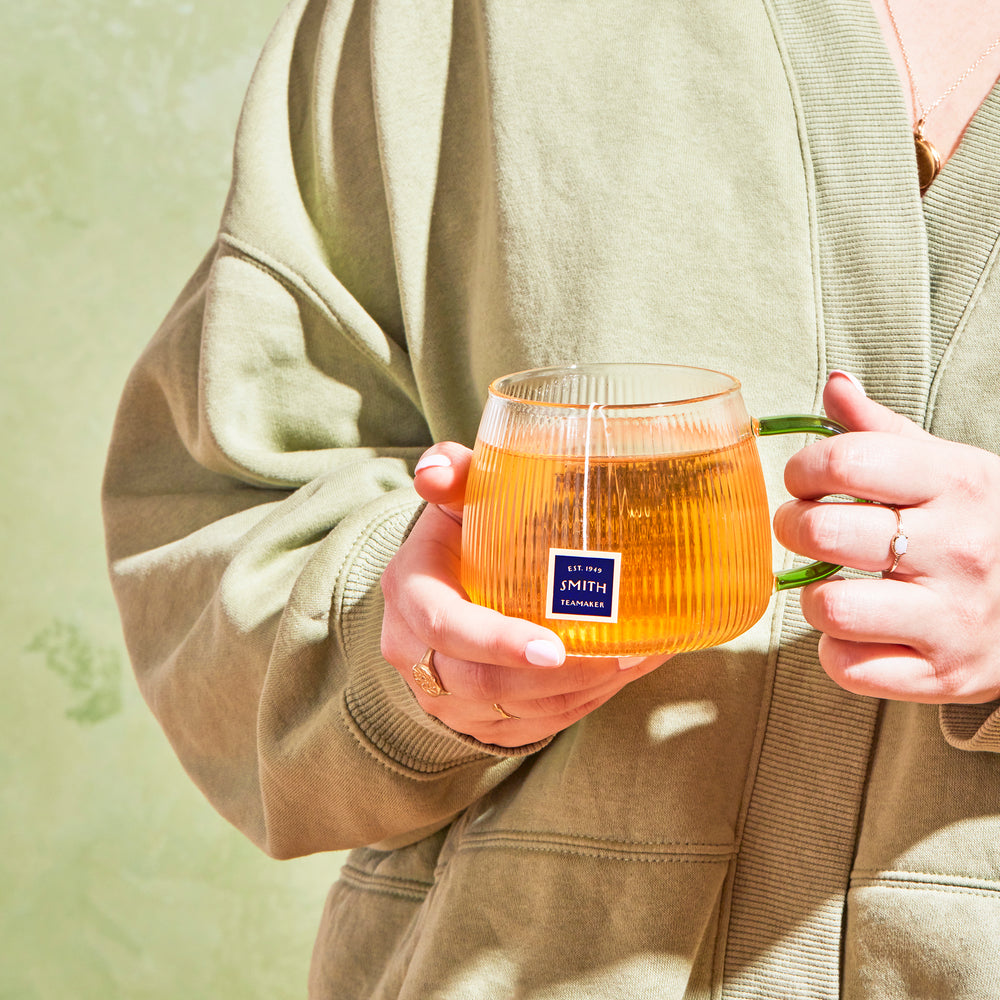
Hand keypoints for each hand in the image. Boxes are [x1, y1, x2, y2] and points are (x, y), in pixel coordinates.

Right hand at [380, 443, 667, 746]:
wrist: (439, 592)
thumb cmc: (458, 538)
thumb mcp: (455, 500)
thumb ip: (454, 474)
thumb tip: (437, 470)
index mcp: (410, 594)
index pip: (447, 628)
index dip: (498, 642)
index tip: (554, 648)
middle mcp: (416, 655)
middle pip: (486, 683)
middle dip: (559, 676)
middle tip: (622, 654)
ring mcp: (445, 697)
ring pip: (517, 711)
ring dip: (580, 691)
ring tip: (635, 660)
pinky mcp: (477, 722)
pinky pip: (532, 725)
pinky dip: (580, 704)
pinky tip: (618, 675)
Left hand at [773, 371, 999, 704]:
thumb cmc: (981, 527)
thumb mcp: (948, 468)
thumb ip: (882, 430)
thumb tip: (835, 386)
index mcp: (958, 483)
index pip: (843, 461)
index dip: (802, 470)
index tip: (806, 481)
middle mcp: (959, 549)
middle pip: (822, 533)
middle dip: (794, 528)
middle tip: (808, 530)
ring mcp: (952, 617)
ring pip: (829, 607)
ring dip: (815, 597)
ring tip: (835, 585)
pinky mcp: (941, 675)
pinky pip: (848, 668)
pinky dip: (838, 652)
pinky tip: (860, 631)